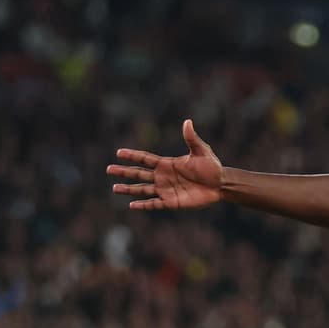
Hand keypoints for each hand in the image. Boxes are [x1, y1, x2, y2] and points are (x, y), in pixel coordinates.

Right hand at [108, 120, 223, 210]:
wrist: (220, 184)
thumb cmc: (211, 166)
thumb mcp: (201, 151)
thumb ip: (191, 139)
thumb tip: (187, 122)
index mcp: (167, 163)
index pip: (145, 158)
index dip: (132, 156)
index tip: (119, 153)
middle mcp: (163, 176)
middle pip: (139, 174)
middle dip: (124, 172)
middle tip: (108, 169)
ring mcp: (166, 190)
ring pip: (142, 189)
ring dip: (129, 189)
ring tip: (114, 188)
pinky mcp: (172, 202)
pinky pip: (154, 204)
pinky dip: (143, 205)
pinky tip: (131, 205)